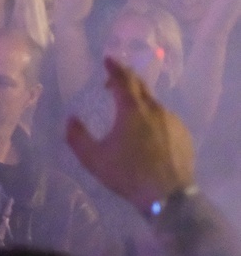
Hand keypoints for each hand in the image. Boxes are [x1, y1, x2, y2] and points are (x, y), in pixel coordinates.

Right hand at [66, 57, 194, 211]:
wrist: (168, 196)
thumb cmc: (127, 174)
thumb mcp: (93, 159)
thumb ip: (77, 136)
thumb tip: (71, 119)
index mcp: (132, 110)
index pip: (123, 79)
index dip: (114, 67)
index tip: (108, 59)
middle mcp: (155, 109)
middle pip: (141, 86)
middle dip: (127, 80)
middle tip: (113, 82)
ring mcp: (173, 121)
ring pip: (154, 104)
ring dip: (139, 103)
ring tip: (128, 115)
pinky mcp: (183, 134)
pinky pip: (165, 119)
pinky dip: (153, 119)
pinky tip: (147, 135)